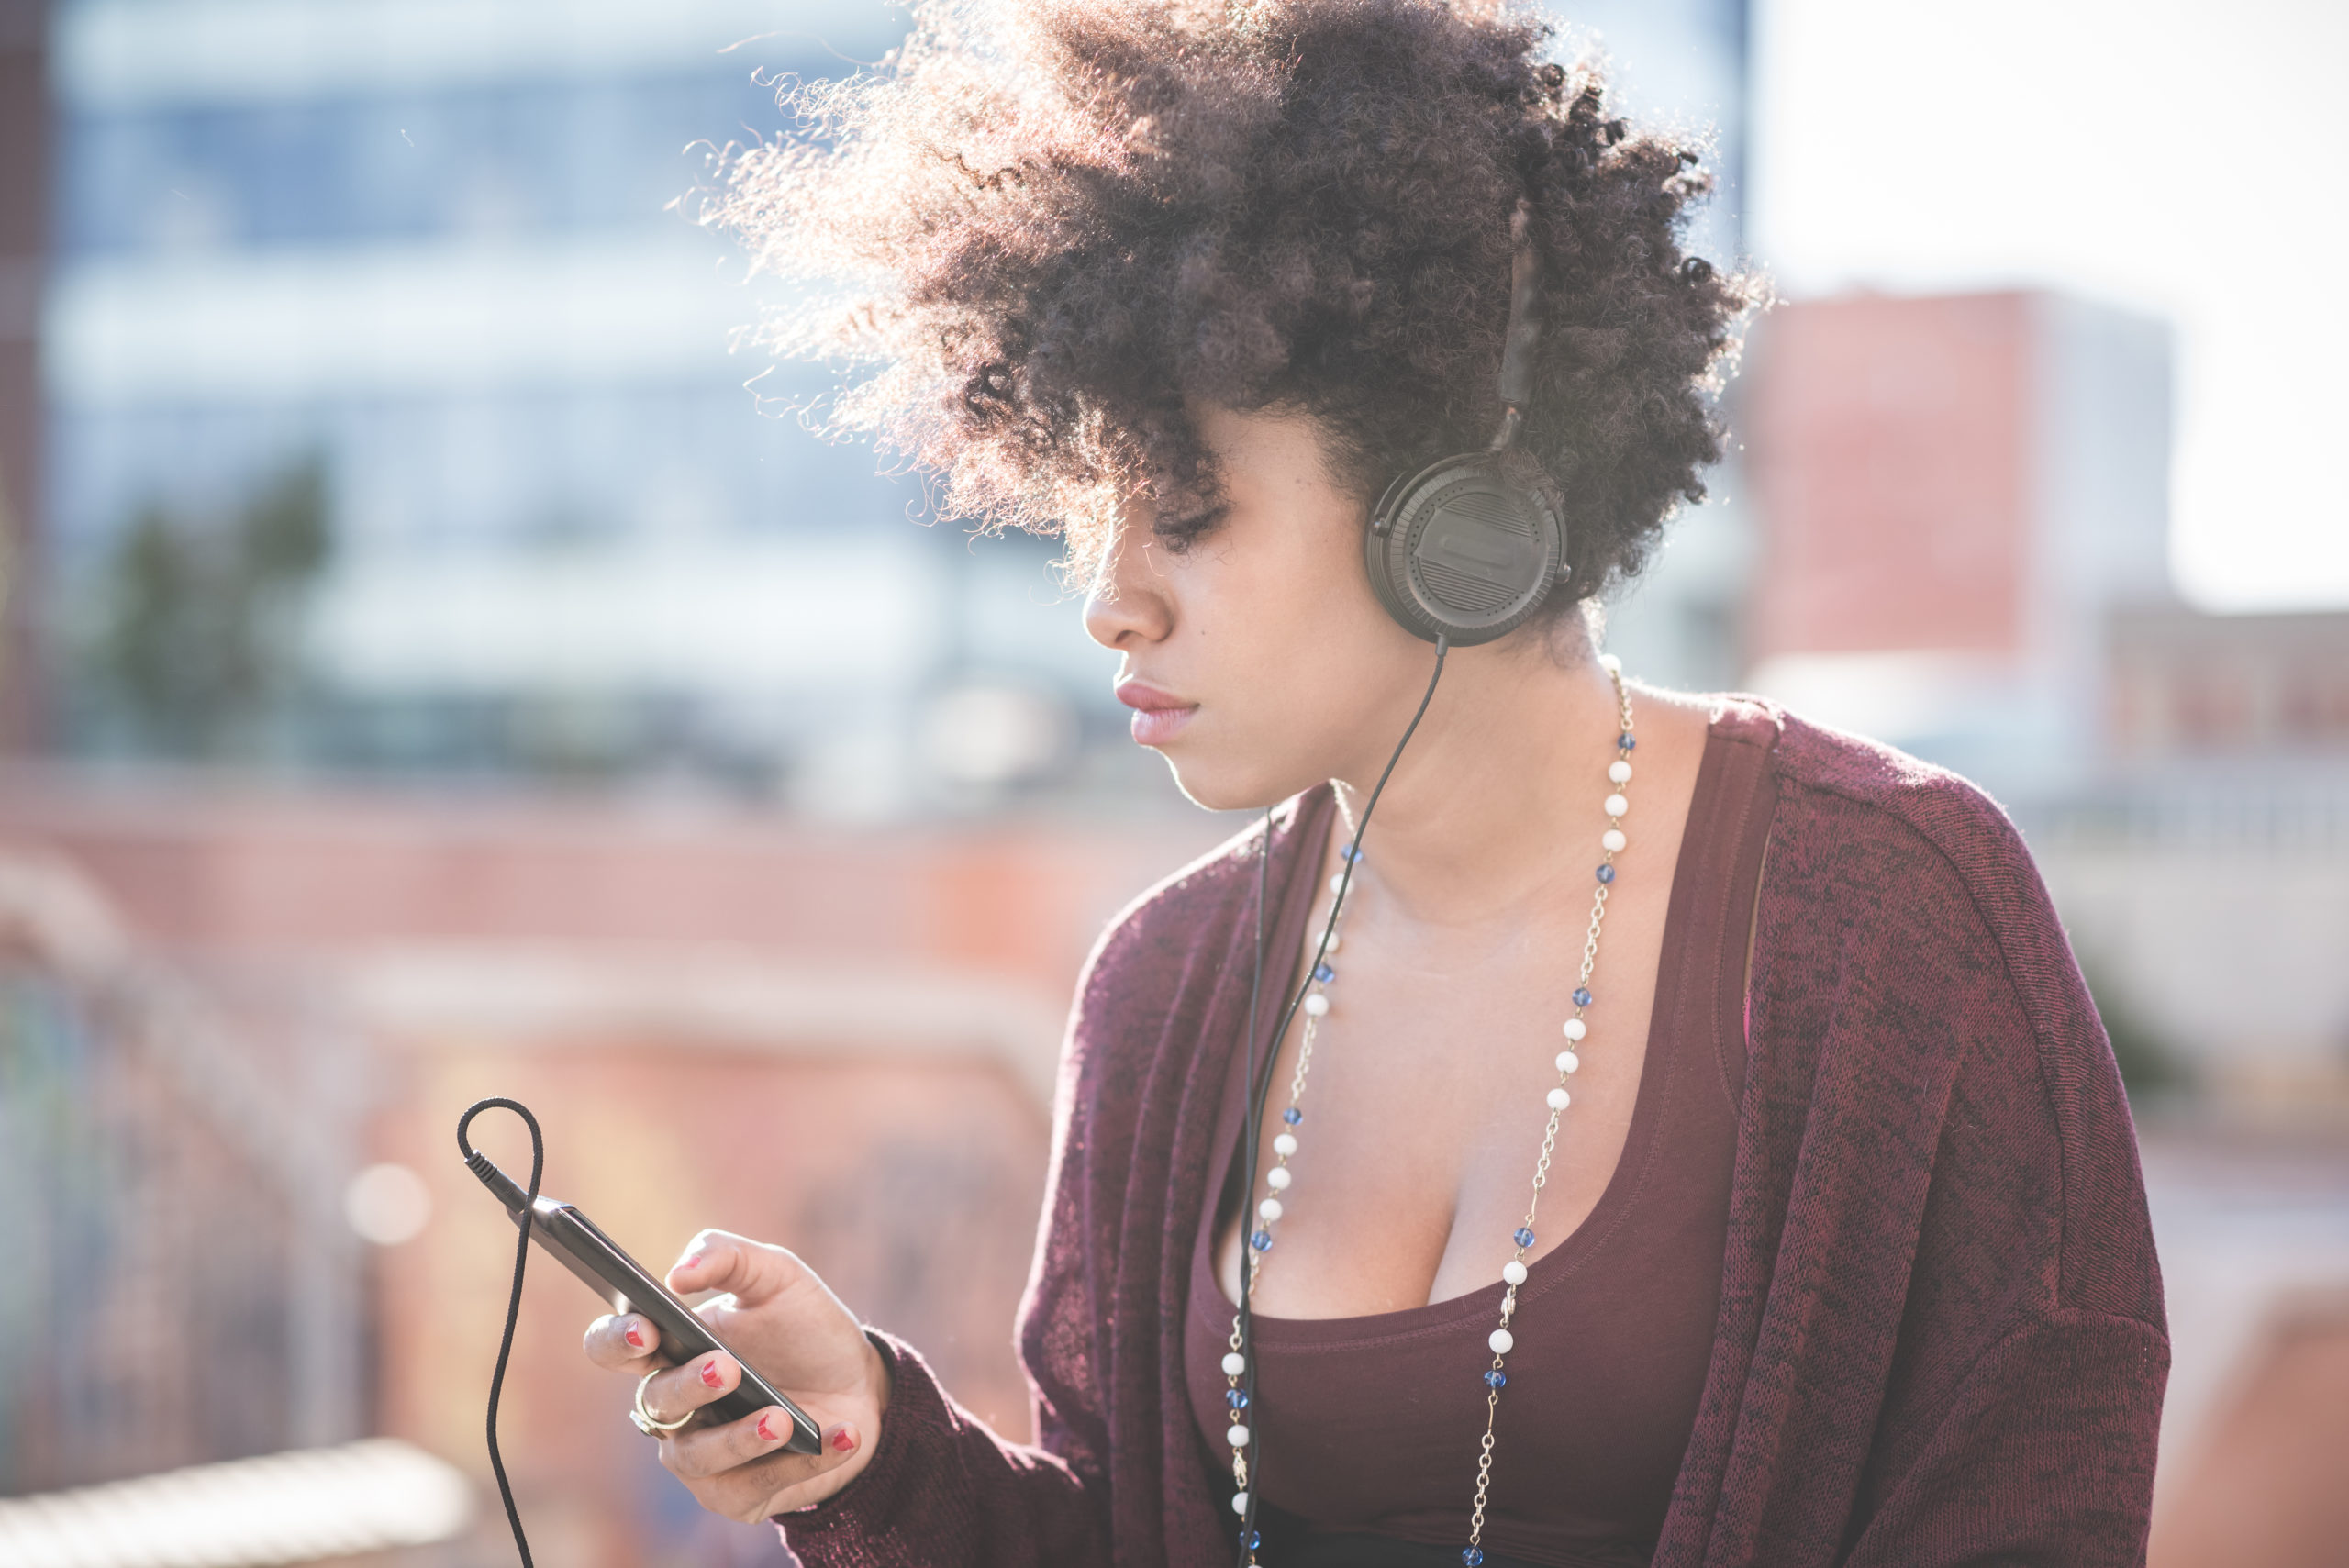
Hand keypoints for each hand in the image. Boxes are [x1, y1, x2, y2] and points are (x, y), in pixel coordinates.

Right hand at [583, 1230, 890, 1520]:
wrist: (860, 1384)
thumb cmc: (803, 1328)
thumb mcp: (777, 1276)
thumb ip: (727, 1256)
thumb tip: (677, 1274)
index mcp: (669, 1348)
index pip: (613, 1345)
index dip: (617, 1340)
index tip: (645, 1329)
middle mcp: (672, 1407)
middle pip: (655, 1402)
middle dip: (689, 1386)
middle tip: (728, 1368)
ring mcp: (699, 1456)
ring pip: (695, 1458)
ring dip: (739, 1439)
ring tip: (781, 1419)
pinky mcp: (737, 1495)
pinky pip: (754, 1488)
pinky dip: (801, 1462)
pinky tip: (839, 1436)